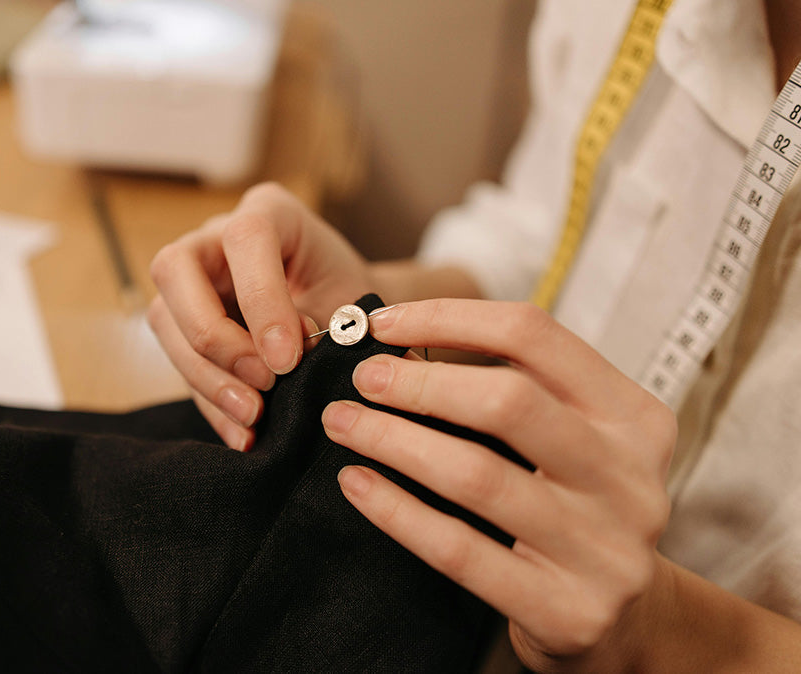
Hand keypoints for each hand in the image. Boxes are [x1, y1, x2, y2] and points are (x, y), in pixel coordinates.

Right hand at [149, 182, 374, 450]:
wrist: (349, 318)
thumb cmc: (351, 299)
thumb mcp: (351, 301)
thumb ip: (323, 323)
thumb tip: (290, 362)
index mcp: (268, 211)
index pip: (245, 238)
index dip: (261, 299)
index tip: (289, 358)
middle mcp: (215, 238)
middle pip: (174, 269)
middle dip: (215, 337)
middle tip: (264, 383)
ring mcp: (192, 279)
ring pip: (164, 320)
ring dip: (206, 376)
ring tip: (253, 416)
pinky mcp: (183, 324)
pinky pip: (178, 362)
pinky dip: (210, 402)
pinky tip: (241, 433)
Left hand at [322, 299, 676, 670]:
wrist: (625, 619)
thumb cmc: (575, 507)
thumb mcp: (570, 439)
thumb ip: (510, 391)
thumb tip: (398, 347)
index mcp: (634, 416)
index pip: (534, 336)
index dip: (449, 318)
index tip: (383, 324)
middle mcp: (630, 477)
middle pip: (509, 402)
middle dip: (418, 383)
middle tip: (362, 379)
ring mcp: (604, 549)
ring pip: (477, 475)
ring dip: (393, 440)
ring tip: (342, 423)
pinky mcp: (568, 610)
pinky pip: (459, 550)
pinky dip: (397, 511)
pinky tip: (357, 484)